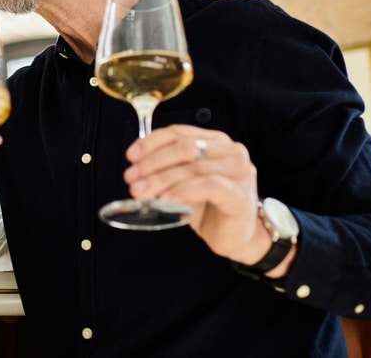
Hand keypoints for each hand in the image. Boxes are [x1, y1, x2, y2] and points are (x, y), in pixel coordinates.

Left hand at [124, 124, 263, 260]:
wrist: (238, 237)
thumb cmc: (210, 207)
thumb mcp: (184, 182)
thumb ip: (167, 169)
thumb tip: (136, 169)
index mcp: (216, 141)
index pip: (179, 133)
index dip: (151, 142)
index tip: (131, 156)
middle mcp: (231, 150)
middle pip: (184, 148)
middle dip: (152, 163)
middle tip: (131, 178)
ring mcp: (239, 171)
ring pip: (193, 168)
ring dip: (162, 179)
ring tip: (141, 192)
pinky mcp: (240, 194)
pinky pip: (207, 186)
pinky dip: (183, 191)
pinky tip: (165, 200)